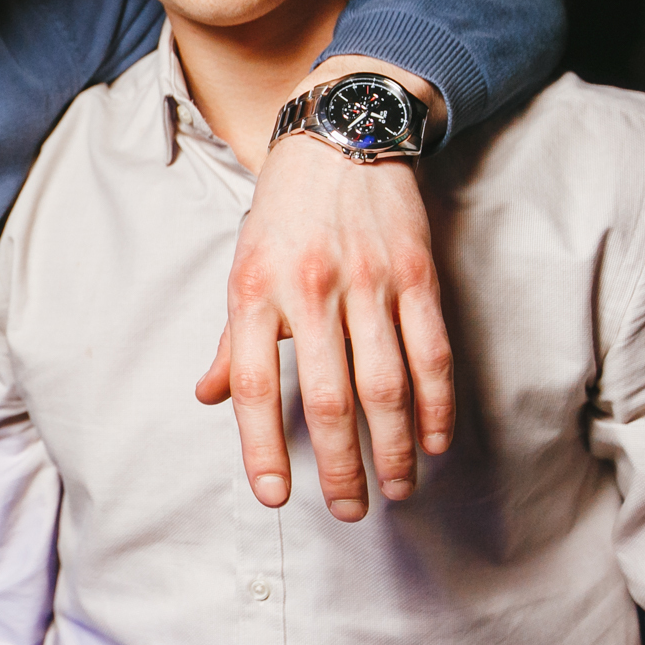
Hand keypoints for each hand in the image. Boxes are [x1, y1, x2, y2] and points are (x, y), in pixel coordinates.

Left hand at [195, 133, 452, 522]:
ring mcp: (368, 282)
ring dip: (394, 448)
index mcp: (255, 289)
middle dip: (341, 466)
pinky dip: (436, 404)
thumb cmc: (283, 209)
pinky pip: (431, 352)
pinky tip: (434, 441)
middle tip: (348, 510)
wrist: (341, 133)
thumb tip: (208, 397)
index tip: (274, 496)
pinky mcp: (416, 274)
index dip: (262, 446)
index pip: (255, 385)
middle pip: (330, 398)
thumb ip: (232, 339)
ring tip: (396, 489)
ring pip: (386, 385)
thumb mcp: (242, 264)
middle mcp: (310, 289)